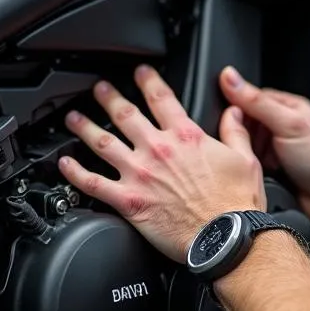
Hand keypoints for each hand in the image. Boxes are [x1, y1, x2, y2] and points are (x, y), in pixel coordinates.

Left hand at [58, 65, 264, 261]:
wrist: (223, 239)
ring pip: (103, 143)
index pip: (162, 99)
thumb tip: (234, 112)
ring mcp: (140, 175)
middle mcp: (158, 150)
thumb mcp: (244, 159)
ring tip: (73, 119)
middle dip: (109, 98)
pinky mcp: (129, 201)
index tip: (139, 72)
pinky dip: (75, 173)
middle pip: (125, 115)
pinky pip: (93, 184)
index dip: (148, 81)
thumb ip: (235, 132)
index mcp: (186, 137)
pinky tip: (65, 164)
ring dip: (84, 128)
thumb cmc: (235, 204)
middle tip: (99, 89)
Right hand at [219, 67, 309, 226]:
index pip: (249, 98)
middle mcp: (282, 126)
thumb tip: (230, 77)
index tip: (225, 119)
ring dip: (245, 154)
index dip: (235, 108)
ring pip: (246, 146)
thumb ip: (257, 102)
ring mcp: (278, 149)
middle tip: (242, 144)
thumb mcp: (287, 124)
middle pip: (246, 123)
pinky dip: (249, 170)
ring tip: (254, 161)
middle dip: (240, 134)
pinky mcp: (274, 170)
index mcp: (287, 107)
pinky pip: (250, 166)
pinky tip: (256, 175)